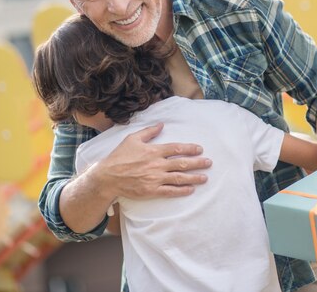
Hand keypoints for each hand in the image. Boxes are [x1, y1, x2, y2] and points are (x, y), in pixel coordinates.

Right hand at [93, 123, 210, 198]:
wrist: (107, 177)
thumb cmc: (119, 156)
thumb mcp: (132, 139)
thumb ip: (148, 131)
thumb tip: (161, 124)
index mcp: (153, 151)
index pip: (176, 148)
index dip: (189, 148)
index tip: (199, 149)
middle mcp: (157, 165)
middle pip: (182, 163)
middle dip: (197, 163)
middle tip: (209, 163)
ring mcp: (155, 179)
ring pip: (179, 178)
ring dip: (194, 177)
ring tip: (205, 178)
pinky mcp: (151, 191)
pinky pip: (170, 191)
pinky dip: (181, 190)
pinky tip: (191, 189)